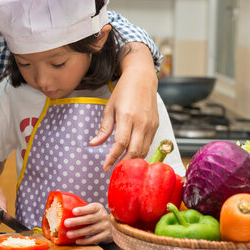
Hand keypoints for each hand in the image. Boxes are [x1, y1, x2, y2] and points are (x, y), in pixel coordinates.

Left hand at [63, 202, 111, 244]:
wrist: (112, 226)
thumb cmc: (96, 216)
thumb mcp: (93, 210)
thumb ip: (84, 210)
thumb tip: (64, 212)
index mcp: (98, 208)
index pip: (91, 208)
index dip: (82, 210)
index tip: (73, 211)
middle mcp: (103, 216)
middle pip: (89, 219)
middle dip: (77, 221)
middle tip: (66, 223)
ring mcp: (105, 226)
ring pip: (91, 230)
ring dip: (79, 232)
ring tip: (69, 234)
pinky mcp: (106, 236)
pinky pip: (94, 239)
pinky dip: (85, 241)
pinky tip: (77, 241)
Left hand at [90, 42, 158, 170]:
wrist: (143, 78)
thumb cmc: (124, 91)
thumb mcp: (109, 107)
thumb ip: (104, 128)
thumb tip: (93, 144)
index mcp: (127, 117)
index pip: (120, 144)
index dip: (112, 158)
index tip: (105, 167)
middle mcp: (141, 122)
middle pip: (135, 151)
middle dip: (124, 164)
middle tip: (114, 170)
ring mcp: (151, 125)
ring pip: (144, 150)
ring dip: (133, 160)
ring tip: (122, 166)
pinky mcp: (156, 126)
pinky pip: (149, 144)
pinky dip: (141, 152)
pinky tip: (132, 155)